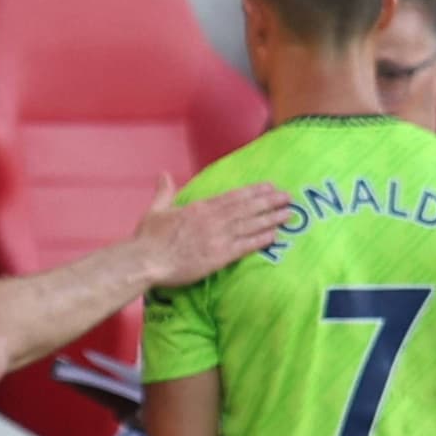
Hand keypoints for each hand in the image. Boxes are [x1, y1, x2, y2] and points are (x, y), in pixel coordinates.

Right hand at [134, 173, 290, 287]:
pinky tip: (275, 235)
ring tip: (288, 213)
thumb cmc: (148, 238)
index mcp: (199, 208)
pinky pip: (244, 246)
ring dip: (271, 218)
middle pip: (246, 208)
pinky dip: (260, 239)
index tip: (269, 187)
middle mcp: (212, 220)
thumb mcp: (155, 210)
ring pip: (250, 225)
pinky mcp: (218, 257)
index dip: (253, 192)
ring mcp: (217, 238)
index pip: (232, 197)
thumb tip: (164, 175)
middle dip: (269, 201)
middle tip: (288, 197)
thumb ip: (164, 192)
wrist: (146, 260)